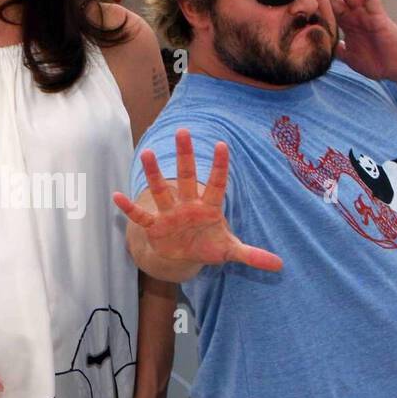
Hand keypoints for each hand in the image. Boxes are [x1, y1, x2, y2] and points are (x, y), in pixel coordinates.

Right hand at [112, 129, 281, 271]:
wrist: (183, 256)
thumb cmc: (208, 246)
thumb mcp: (229, 251)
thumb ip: (252, 255)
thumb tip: (280, 266)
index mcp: (209, 208)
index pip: (217, 184)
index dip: (220, 166)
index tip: (222, 145)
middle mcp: (188, 205)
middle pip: (187, 177)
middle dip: (185, 156)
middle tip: (183, 131)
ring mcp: (170, 214)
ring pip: (161, 191)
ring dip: (154, 175)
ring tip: (147, 153)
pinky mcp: (155, 227)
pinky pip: (141, 217)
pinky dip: (129, 209)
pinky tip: (116, 196)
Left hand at [328, 0, 396, 80]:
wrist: (396, 68)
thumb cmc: (376, 62)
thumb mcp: (350, 57)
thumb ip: (338, 50)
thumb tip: (326, 47)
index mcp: (347, 26)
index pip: (329, 9)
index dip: (317, 0)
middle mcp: (355, 16)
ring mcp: (365, 14)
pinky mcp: (377, 14)